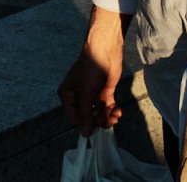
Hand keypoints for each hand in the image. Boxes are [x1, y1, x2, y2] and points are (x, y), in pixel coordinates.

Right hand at [57, 7, 126, 134]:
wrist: (105, 51)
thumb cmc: (90, 70)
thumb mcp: (85, 94)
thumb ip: (85, 115)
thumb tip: (85, 134)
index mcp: (68, 96)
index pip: (75, 118)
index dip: (86, 124)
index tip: (97, 125)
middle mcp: (78, 97)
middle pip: (88, 117)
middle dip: (99, 120)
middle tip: (108, 117)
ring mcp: (92, 95)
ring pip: (98, 114)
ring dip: (107, 117)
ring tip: (115, 115)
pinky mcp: (103, 92)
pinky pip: (107, 108)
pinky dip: (112, 112)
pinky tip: (118, 111)